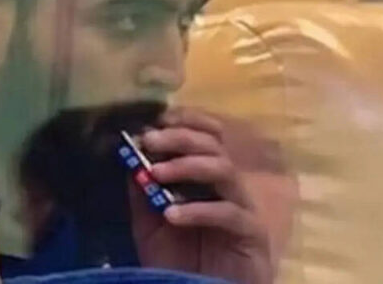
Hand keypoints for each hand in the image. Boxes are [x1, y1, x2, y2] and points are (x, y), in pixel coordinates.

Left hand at [128, 108, 273, 283]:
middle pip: (215, 146)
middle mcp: (230, 187)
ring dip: (188, 166)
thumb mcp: (150, 226)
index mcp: (210, 180)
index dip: (189, 121)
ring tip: (156, 173)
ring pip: (224, 170)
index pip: (210, 136)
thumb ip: (143, 194)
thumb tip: (130, 156)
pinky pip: (228, 213)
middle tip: (150, 140)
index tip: (159, 118)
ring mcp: (244, 208)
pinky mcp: (252, 232)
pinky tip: (172, 214)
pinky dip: (198, 210)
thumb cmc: (180, 263)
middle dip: (181, 138)